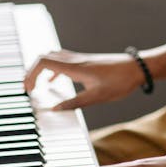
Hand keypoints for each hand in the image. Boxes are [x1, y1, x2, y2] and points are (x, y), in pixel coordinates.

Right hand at [24, 49, 142, 110]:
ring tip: (36, 85)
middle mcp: (74, 60)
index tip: (27, 89)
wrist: (138, 68)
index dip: (31, 74)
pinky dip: (52, 69)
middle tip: (28, 89)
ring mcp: (79, 59)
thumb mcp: (97, 97)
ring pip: (52, 57)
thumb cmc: (120, 81)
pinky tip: (54, 81)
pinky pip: (61, 61)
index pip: (43, 62)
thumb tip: (54, 109)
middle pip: (43, 57)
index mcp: (74, 67)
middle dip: (31, 72)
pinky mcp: (85, 61)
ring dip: (40, 69)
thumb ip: (74, 103)